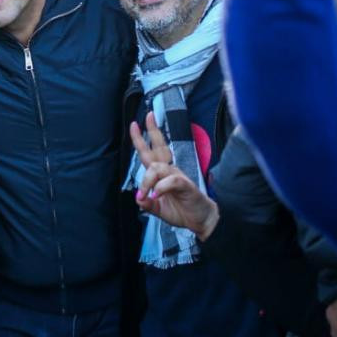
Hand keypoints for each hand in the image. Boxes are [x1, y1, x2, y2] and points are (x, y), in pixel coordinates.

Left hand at [130, 112, 219, 239]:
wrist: (201, 221)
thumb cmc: (182, 210)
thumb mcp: (159, 209)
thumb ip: (147, 203)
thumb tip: (139, 198)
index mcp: (163, 174)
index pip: (150, 153)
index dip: (142, 139)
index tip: (135, 125)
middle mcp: (170, 170)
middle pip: (159, 147)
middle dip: (152, 131)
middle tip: (148, 116)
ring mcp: (178, 176)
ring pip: (158, 167)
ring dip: (147, 180)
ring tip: (145, 195)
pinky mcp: (186, 184)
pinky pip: (172, 180)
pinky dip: (161, 187)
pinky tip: (156, 195)